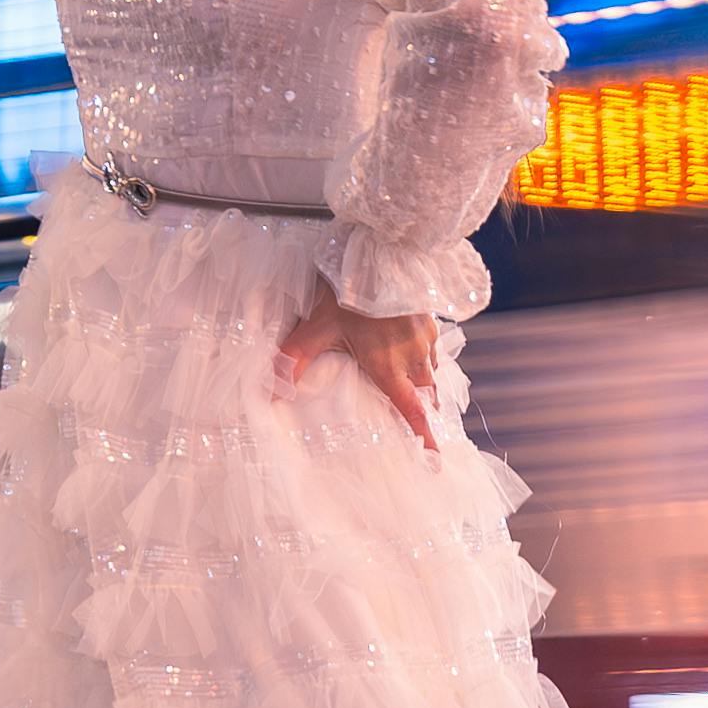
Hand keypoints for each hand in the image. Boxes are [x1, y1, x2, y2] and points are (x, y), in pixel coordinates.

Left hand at [278, 290, 441, 452]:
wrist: (386, 250)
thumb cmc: (353, 290)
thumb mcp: (319, 324)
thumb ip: (296, 356)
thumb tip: (272, 388)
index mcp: (388, 366)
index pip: (411, 410)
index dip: (424, 436)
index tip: (435, 457)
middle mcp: (412, 355)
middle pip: (426, 394)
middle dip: (426, 411)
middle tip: (425, 425)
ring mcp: (424, 334)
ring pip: (431, 369)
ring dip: (426, 383)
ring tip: (420, 390)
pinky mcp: (428, 315)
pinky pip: (432, 346)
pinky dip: (426, 356)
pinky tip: (413, 347)